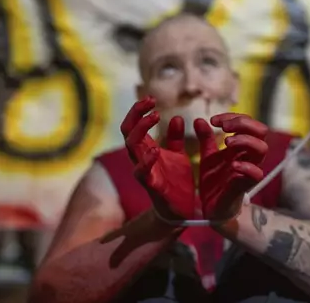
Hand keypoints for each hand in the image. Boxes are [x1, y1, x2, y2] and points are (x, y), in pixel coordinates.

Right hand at [121, 97, 195, 220]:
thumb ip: (175, 138)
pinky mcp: (152, 186)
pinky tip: (156, 149)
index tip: (152, 99)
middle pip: (127, 131)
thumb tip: (176, 117)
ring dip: (140, 129)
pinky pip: (142, 173)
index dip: (139, 110)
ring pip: (131, 147)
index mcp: (146, 149)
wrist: (181, 211)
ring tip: (155, 116)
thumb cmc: (176, 182)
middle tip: (151, 102)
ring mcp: (144, 171)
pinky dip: (147, 160)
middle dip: (136, 114)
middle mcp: (141, 158)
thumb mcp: (179, 155)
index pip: (133, 125)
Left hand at [194, 113, 268, 220]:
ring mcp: (249, 170)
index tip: (214, 120)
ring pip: (262, 149)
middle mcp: (248, 156)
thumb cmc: (215, 181)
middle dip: (243, 124)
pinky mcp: (244, 186)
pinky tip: (231, 165)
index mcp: (241, 146)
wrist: (212, 208)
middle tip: (224, 128)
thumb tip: (200, 119)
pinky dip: (245, 167)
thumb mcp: (208, 156)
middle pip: (261, 131)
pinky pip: (256, 174)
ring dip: (245, 141)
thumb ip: (206, 138)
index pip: (248, 123)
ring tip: (227, 142)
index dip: (234, 117)